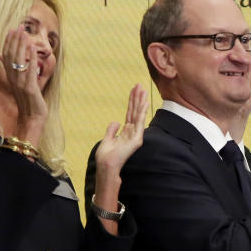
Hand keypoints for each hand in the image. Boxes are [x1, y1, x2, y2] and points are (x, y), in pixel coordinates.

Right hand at [3, 24, 47, 139]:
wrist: (31, 117)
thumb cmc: (26, 99)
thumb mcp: (16, 82)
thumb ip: (9, 69)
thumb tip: (0, 55)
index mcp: (10, 76)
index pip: (6, 56)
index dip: (8, 42)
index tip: (11, 30)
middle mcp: (13, 78)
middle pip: (11, 55)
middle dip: (15, 40)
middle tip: (18, 26)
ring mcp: (20, 83)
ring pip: (19, 60)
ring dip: (22, 46)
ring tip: (24, 33)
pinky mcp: (30, 87)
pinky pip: (30, 70)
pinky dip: (31, 59)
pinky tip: (33, 49)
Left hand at [93, 83, 148, 234]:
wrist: (106, 166)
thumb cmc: (106, 156)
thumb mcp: (107, 139)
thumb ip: (112, 129)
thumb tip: (115, 121)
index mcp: (125, 131)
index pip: (130, 113)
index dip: (131, 101)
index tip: (134, 90)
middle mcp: (132, 131)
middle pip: (135, 111)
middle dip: (137, 98)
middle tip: (139, 85)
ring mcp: (135, 135)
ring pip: (138, 114)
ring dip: (141, 101)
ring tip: (143, 89)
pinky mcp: (137, 139)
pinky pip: (140, 122)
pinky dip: (142, 112)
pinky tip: (144, 102)